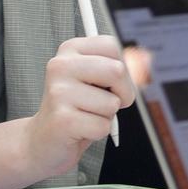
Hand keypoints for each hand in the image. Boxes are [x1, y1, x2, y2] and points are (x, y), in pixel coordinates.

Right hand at [22, 35, 133, 179]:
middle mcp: (60, 66)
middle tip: (104, 104)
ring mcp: (59, 92)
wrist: (42, 141)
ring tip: (85, 116)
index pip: (112, 46)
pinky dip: (98, 132)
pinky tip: (79, 130)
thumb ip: (119, 67)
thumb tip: (145, 60)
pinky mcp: (63, 119)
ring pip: (112, 103)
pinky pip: (103, 126)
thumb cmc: (74, 109)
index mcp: (69, 50)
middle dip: (122, 94)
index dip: (121, 69)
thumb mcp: (95, 80)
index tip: (109, 84)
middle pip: (116, 71)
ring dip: (106, 116)